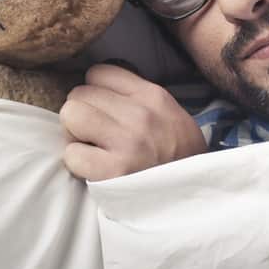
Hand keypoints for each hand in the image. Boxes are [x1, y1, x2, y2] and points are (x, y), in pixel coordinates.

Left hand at [59, 63, 206, 180]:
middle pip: (80, 93)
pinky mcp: (113, 171)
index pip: (98, 72)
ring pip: (71, 115)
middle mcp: (140, 114)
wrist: (196, 196)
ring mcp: (127, 142)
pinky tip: (94, 168)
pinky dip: (77, 163)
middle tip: (94, 133)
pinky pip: (72, 154)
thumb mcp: (170, 113)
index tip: (101, 109)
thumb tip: (98, 85)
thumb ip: (138, 97)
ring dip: (74, 134)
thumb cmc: (179, 155)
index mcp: (153, 96)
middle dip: (82, 113)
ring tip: (91, 147)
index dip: (94, 91)